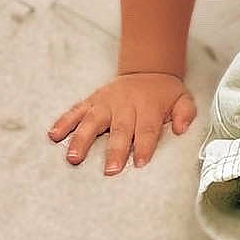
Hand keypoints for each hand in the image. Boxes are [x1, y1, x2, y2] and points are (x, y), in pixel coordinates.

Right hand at [47, 72, 196, 173]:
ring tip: (73, 158)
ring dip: (82, 139)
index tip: (140, 163)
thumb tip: (181, 128)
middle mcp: (125, 104)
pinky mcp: (92, 100)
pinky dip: (64, 122)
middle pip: (120, 129)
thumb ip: (185, 113)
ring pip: (92, 121)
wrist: (148, 69)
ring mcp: (106, 102)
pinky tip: (54, 135)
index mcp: (148, 107)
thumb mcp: (182, 98)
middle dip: (115, 149)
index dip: (144, 146)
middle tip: (110, 170)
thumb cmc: (164, 93)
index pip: (147, 129)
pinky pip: (76, 111)